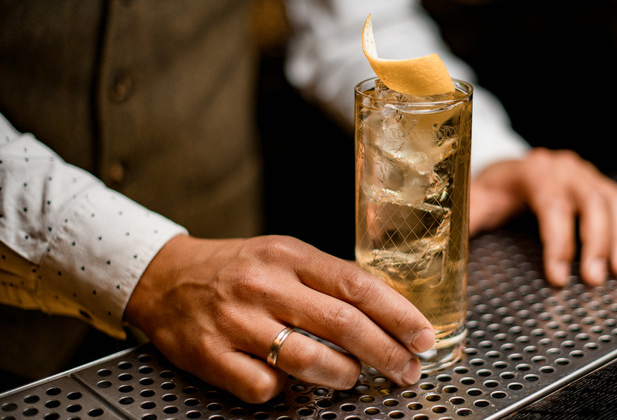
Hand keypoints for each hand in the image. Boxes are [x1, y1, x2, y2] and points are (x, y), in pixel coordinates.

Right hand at [124, 234, 434, 403]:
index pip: (356, 284)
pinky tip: (286, 379)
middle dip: (386, 352)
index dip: (397, 313)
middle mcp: (265, 286)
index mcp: (289, 256)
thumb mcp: (283, 255)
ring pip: (307, 359)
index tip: (423, 336)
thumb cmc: (236, 268)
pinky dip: (284, 389)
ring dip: (343, 374)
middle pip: (342, 323)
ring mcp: (237, 321)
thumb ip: (327, 278)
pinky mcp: (212, 355)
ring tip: (352, 376)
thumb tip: (386, 310)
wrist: (164, 277)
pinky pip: (263, 385)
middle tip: (407, 370)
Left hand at [470, 148, 616, 286]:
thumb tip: (453, 247)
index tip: (558, 277)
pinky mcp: (601, 183)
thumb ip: (468, 220)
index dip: (559, 243)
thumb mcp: (475, 202)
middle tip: (596, 279)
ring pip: (615, 201)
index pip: (552, 205)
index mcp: (533, 172)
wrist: (507, 171)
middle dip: (598, 244)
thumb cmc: (492, 191)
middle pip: (592, 202)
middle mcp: (565, 169)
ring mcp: (586, 174)